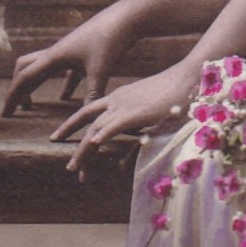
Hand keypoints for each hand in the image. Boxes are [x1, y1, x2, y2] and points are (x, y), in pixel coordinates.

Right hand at [2, 9, 134, 116]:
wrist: (125, 18)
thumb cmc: (110, 40)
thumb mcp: (100, 70)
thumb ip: (92, 94)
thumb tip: (87, 117)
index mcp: (54, 57)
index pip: (25, 78)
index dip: (13, 97)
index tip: (6, 114)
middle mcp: (57, 53)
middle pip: (26, 69)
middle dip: (18, 88)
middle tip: (16, 108)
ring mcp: (69, 52)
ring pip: (43, 69)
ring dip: (35, 85)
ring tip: (32, 104)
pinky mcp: (82, 54)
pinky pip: (66, 72)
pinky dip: (62, 85)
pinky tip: (67, 97)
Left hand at [53, 62, 197, 174]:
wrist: (187, 77)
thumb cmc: (173, 94)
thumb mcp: (149, 110)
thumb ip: (140, 125)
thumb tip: (137, 140)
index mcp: (117, 97)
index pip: (87, 111)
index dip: (72, 124)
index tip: (58, 135)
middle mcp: (116, 100)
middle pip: (86, 121)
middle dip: (71, 141)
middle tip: (67, 164)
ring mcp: (124, 105)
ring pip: (96, 129)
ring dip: (84, 150)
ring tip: (75, 168)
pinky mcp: (136, 112)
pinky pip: (114, 125)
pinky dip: (103, 135)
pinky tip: (94, 144)